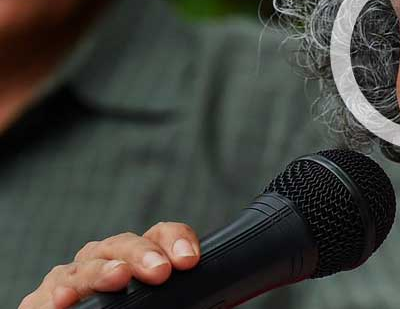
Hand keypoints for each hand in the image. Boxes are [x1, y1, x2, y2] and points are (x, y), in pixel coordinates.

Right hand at [19, 222, 200, 308]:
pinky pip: (48, 293)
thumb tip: (216, 303)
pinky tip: (65, 301)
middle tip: (160, 271)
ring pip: (87, 263)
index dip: (177, 240)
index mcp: (141, 259)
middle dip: (143, 253)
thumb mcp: (166, 305)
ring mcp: (74, 277)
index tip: (190, 259)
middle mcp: (107, 261)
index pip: (163, 235)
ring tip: (118, 277)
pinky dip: (57, 295)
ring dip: (103, 270)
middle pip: (124, 243)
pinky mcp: (43, 299)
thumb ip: (186, 299)